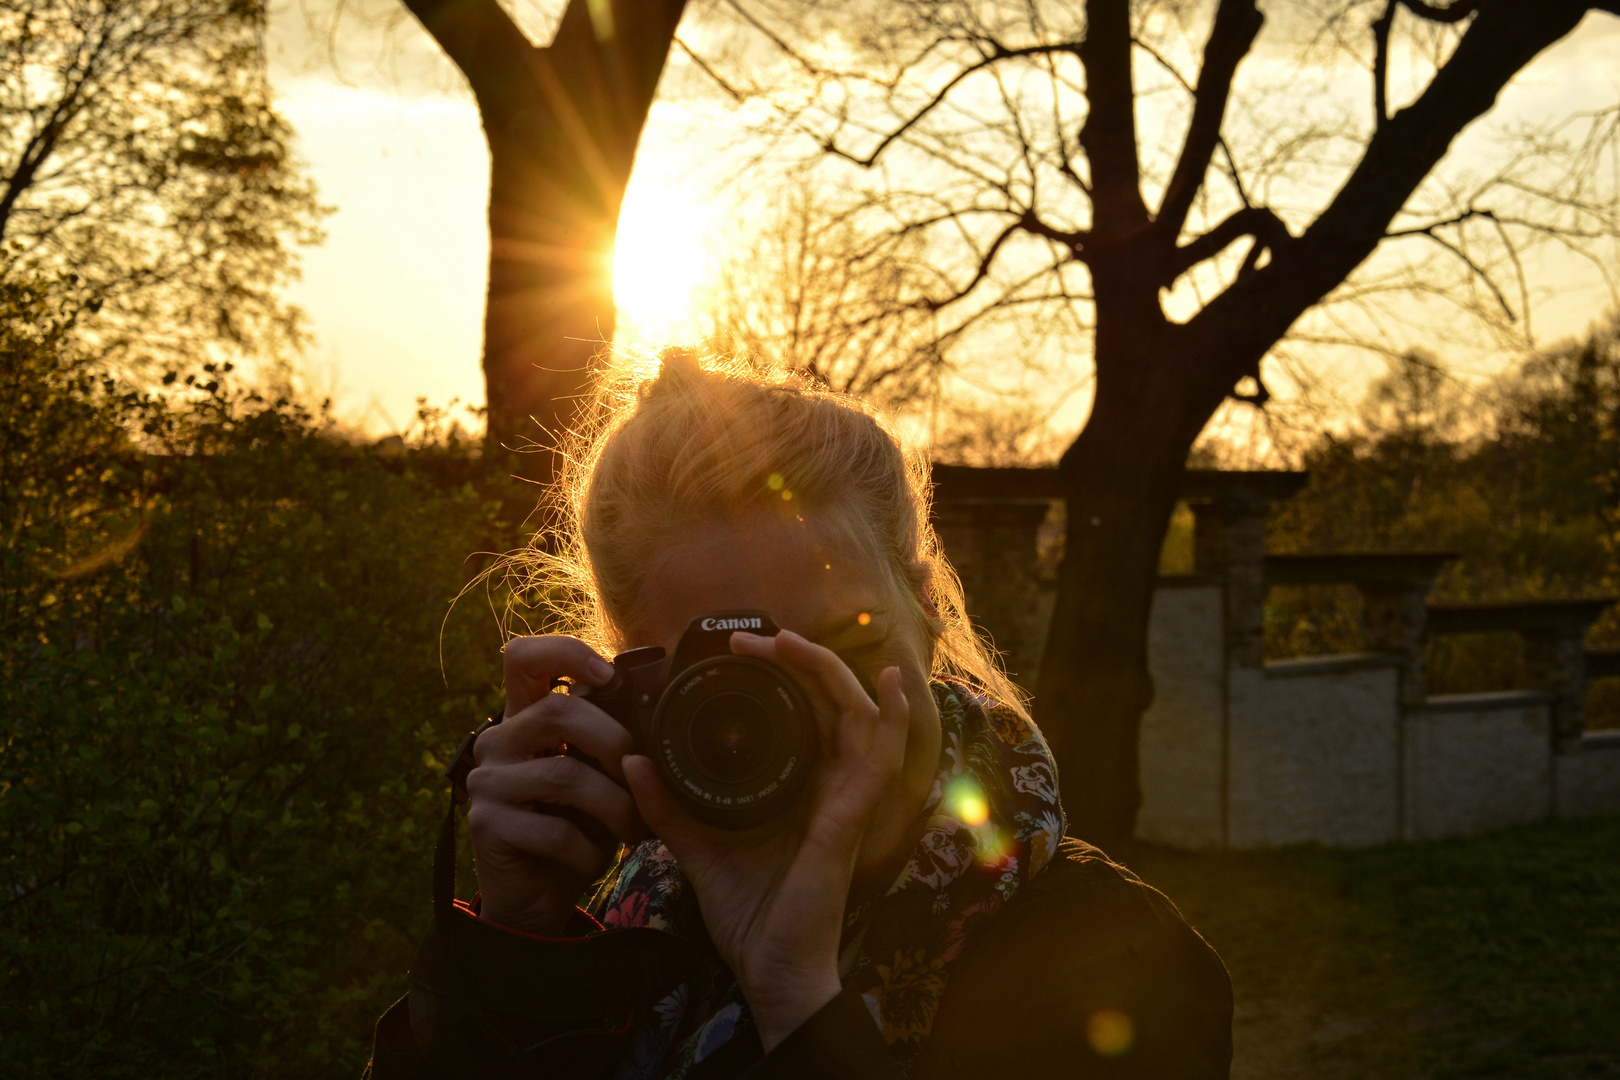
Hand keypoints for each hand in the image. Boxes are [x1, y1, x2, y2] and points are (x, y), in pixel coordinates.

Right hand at [467, 635, 647, 934]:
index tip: (609, 677)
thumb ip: (611, 741)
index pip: (523, 657)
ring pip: (564, 775)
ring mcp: (485, 781)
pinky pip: (554, 831)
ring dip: (616, 807)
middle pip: (558, 711)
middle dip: (615, 743)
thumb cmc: (577, 826)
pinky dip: (589, 850)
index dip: (565, 652)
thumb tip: (659, 712)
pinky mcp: (484, 824)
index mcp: (525, 717)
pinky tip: (595, 860)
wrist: (537, 896)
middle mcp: (497, 740)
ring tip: (635, 830)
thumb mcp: (598, 776)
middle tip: (641, 778)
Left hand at [623, 629, 910, 1050]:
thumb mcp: (698, 848)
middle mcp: (828, 785)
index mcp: (798, 786)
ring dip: (829, 672)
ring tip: (790, 643)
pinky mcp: (853, 817)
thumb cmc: (749, 915)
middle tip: (754, 640)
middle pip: (829, 702)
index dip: (781, 675)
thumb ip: (669, 807)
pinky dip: (894, 717)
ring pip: (858, 714)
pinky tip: (893, 685)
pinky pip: (883, 758)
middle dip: (798, 661)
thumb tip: (632, 761)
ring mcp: (846, 799)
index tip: (738, 651)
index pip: (801, 714)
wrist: (770, 971)